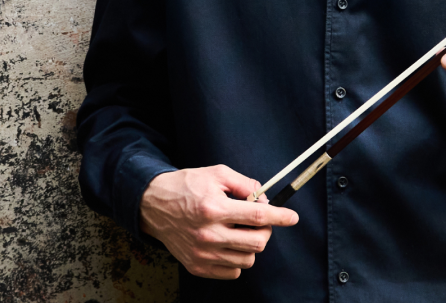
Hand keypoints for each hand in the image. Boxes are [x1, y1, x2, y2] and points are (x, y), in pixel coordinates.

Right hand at [138, 165, 299, 279]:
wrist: (152, 206)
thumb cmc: (186, 186)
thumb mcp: (217, 174)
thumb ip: (246, 184)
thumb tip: (266, 200)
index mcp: (213, 209)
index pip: (258, 217)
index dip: (280, 217)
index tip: (293, 217)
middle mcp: (207, 234)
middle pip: (257, 243)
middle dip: (266, 230)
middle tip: (258, 221)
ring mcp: (201, 253)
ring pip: (247, 259)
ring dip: (251, 245)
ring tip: (240, 231)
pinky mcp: (196, 266)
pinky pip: (232, 272)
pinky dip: (237, 259)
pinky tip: (229, 244)